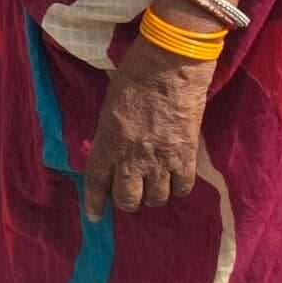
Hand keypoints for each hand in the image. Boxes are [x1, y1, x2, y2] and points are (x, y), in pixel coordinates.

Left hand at [82, 35, 213, 220]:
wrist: (170, 66)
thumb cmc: (134, 75)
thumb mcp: (110, 104)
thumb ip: (110, 132)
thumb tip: (112, 149)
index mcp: (108, 141)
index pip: (97, 181)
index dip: (95, 202)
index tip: (95, 216)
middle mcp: (133, 156)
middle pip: (128, 199)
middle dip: (126, 201)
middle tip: (128, 194)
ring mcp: (161, 159)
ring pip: (156, 198)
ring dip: (152, 196)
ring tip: (152, 188)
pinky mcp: (186, 155)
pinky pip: (182, 187)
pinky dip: (177, 189)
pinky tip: (174, 182)